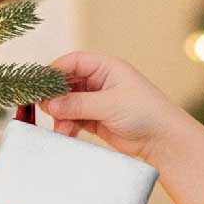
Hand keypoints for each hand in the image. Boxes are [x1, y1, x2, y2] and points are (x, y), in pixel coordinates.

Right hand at [38, 51, 189, 169]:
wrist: (163, 140)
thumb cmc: (145, 113)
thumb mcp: (109, 104)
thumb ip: (78, 104)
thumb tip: (49, 104)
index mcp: (106, 67)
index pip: (73, 62)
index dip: (55, 72)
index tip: (40, 86)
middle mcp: (100, 81)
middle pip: (67, 83)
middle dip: (55, 97)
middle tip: (45, 110)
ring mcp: (97, 101)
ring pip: (68, 104)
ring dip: (61, 115)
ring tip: (61, 129)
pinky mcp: (97, 120)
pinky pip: (74, 119)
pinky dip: (68, 126)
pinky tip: (67, 134)